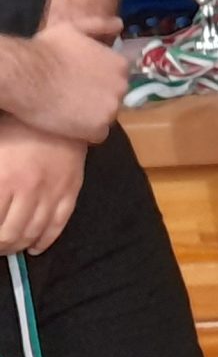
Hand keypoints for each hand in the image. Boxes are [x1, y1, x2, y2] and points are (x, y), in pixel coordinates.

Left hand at [0, 119, 85, 255]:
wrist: (58, 109)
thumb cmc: (13, 128)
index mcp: (3, 180)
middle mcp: (28, 190)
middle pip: (10, 234)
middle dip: (0, 245)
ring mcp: (52, 192)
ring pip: (33, 233)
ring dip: (18, 245)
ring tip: (10, 246)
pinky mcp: (71, 191)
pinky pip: (58, 224)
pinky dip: (46, 241)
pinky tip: (35, 248)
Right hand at [9, 25, 128, 145]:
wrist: (25, 76)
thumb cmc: (46, 50)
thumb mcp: (74, 29)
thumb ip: (100, 26)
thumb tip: (120, 24)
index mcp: (120, 65)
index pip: (115, 80)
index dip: (96, 83)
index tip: (77, 83)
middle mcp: (122, 86)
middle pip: (112, 99)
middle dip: (95, 99)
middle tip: (70, 97)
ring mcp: (112, 108)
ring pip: (105, 117)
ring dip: (90, 116)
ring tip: (67, 111)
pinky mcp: (98, 128)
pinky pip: (97, 135)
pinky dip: (85, 134)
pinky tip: (68, 125)